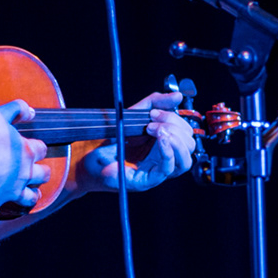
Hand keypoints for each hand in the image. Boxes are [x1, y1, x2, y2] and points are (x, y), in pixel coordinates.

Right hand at [0, 99, 48, 216]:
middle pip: (41, 175)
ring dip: (30, 196)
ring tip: (32, 195)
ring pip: (28, 198)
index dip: (39, 148)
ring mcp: (8, 192)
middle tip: (39, 172)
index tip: (35, 148)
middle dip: (41, 173)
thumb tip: (31, 112)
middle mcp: (21, 174)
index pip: (41, 149)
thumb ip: (17, 109)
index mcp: (25, 152)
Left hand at [73, 91, 195, 194]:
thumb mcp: (134, 114)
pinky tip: (160, 141)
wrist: (87, 156)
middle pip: (189, 146)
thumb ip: (155, 103)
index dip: (176, 119)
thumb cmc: (111, 139)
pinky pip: (167, 169)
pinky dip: (167, 153)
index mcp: (164, 145)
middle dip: (175, 128)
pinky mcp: (146, 181)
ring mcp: (156, 172)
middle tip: (152, 123)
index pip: (186, 134)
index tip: (154, 113)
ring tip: (157, 131)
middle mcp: (164, 159)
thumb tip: (179, 96)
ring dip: (175, 141)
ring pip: (184, 162)